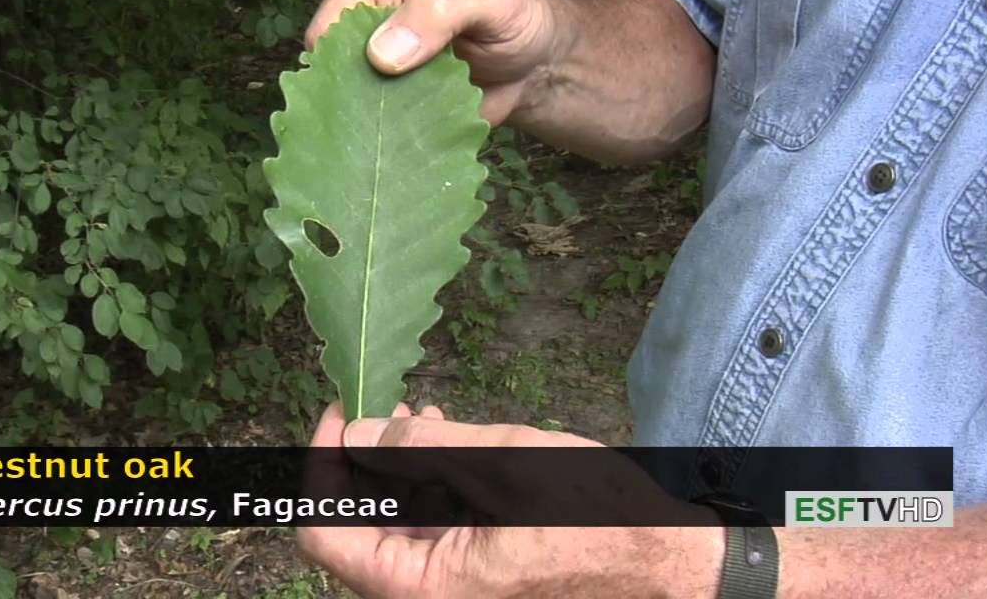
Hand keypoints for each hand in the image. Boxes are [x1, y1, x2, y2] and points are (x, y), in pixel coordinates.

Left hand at [297, 403, 724, 598]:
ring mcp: (452, 589)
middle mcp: (428, 598)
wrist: (666, 561)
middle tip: (382, 407)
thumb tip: (354, 434)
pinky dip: (427, 486)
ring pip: (391, 526)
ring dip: (396, 468)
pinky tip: (449, 444)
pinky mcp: (475, 576)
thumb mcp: (500, 463)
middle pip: (354, 529)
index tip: (340, 411)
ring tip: (422, 417)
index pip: (322, 532)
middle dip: (361, 460)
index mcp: (422, 588)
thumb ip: (416, 449)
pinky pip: (428, 532)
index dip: (320, 464)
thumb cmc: (594, 518)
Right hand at [306, 0, 560, 123]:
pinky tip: (406, 154)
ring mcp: (373, 71)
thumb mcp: (491, 0)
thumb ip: (440, 13)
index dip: (342, 52)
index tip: (379, 76)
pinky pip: (372, 130)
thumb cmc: (515, 15)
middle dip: (349, 96)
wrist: (538, 63)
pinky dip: (385, 143)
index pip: (333, 18)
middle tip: (385, 120)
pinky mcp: (388, 108)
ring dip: (367, 127)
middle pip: (329, 66)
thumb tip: (381, 55)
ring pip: (346, 104)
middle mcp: (364, 25)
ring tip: (398, 139)